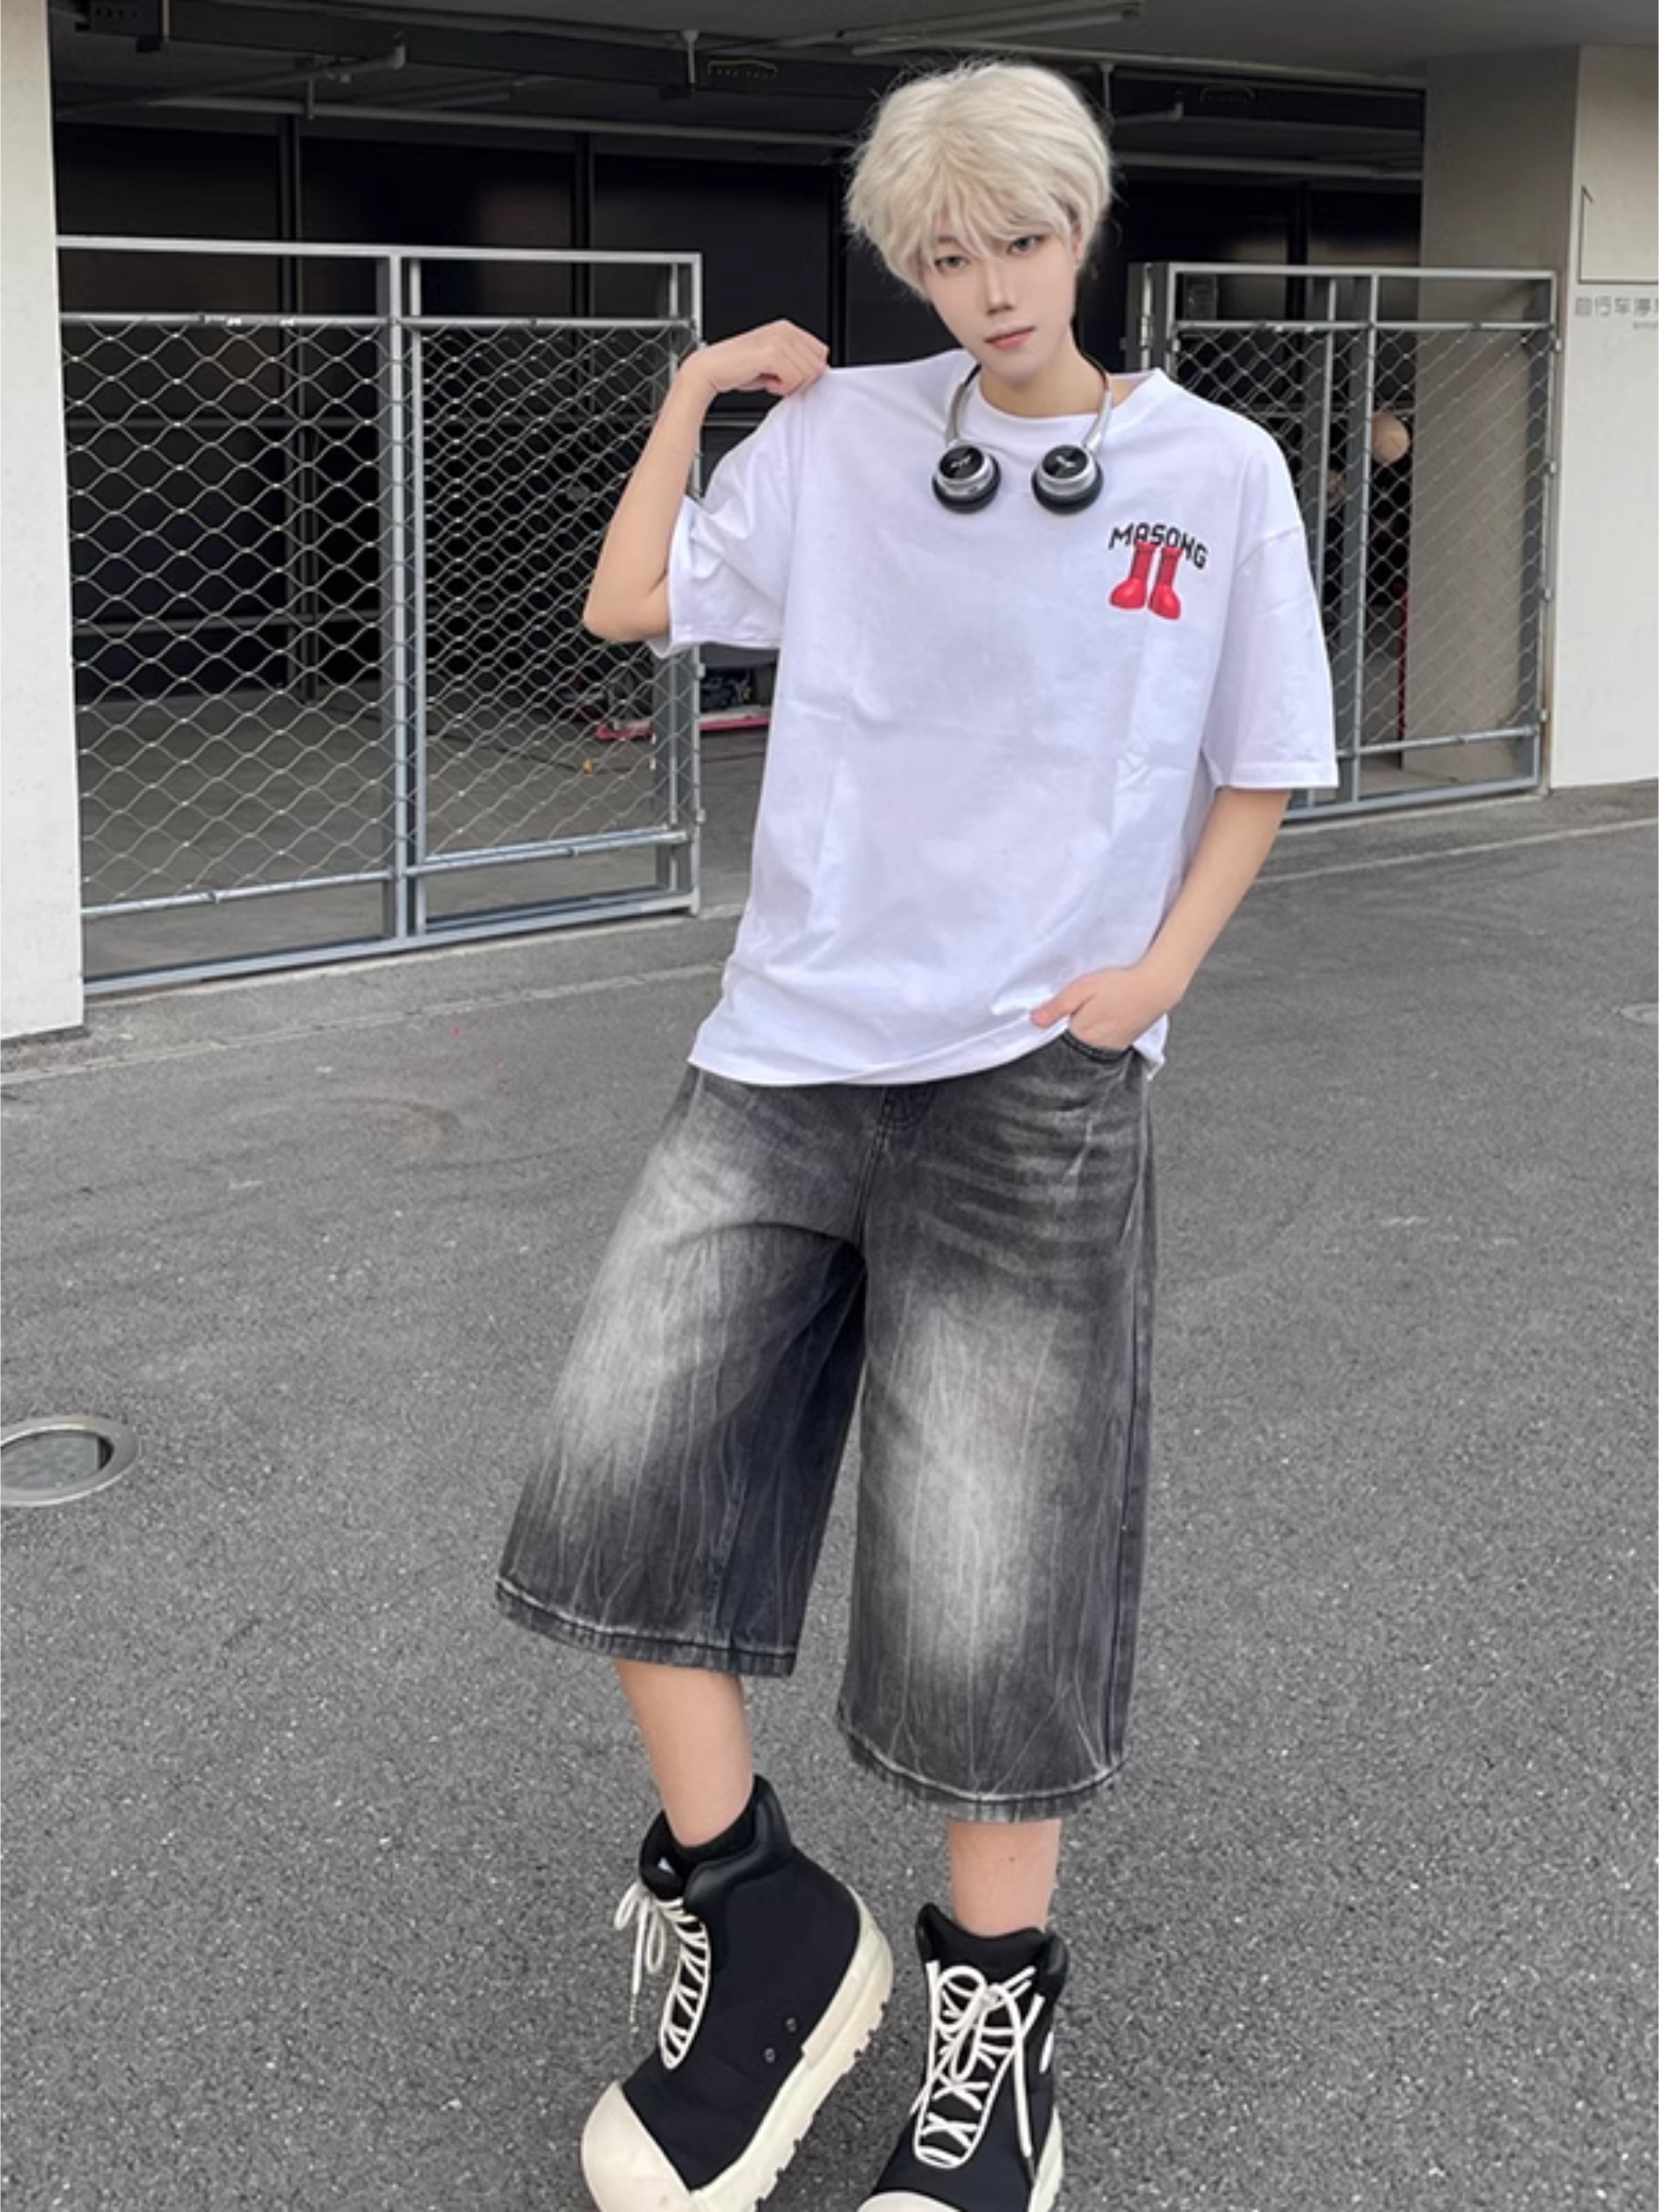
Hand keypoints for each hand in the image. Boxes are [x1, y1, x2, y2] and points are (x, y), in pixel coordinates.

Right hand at [677, 321, 829, 401]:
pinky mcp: (772, 353)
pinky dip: (783, 388)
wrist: (712, 369)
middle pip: (818, 364)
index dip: (807, 372)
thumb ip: (794, 361)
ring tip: (771, 380)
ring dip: (791, 386)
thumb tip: (815, 373)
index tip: (788, 377)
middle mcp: (785, 330)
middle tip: (779, 381)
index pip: (820, 352)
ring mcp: (779, 340)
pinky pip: (795, 378)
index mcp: (787, 328)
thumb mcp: (772, 361)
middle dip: (801, 380)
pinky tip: (767, 383)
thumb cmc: (738, 368)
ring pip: (808, 373)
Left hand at [1030, 957, 1185, 1052]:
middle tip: (1064, 1022)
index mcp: (1081, 1034)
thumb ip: (1057, 1006)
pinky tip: (1096, 1026)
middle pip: (1069, 1050)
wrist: (1156, 988)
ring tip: (1082, 1022)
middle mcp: (1095, 1047)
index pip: (1054, 1045)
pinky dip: (1095, 1041)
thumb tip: (1034, 1020)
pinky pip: (1101, 1049)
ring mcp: (1110, 1048)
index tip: (1043, 1027)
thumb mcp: (1081, 988)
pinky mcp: (1122, 1045)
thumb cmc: (1119, 985)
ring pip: (1085, 1051)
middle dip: (1062, 1040)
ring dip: (1079, 1041)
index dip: (1047, 1036)